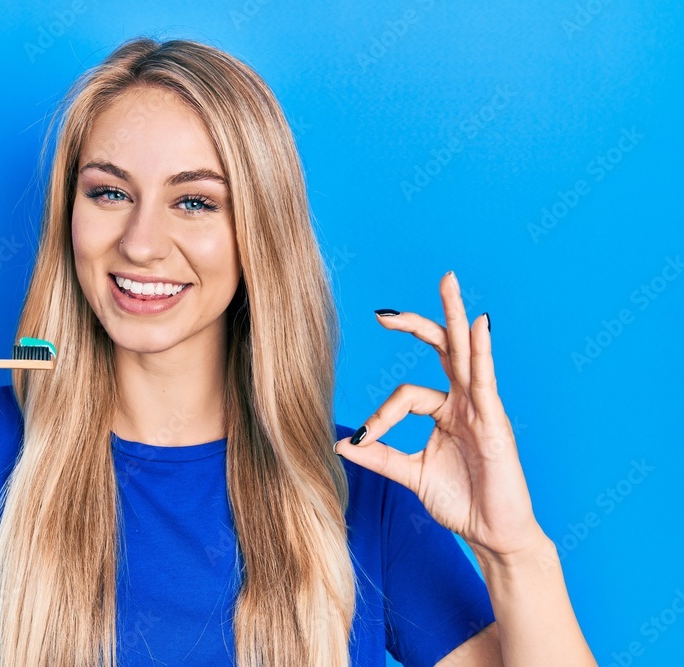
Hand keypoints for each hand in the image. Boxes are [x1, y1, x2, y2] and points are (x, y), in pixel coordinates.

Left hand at [334, 271, 543, 558]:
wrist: (491, 534)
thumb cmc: (460, 502)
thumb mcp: (410, 474)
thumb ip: (379, 456)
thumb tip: (340, 443)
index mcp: (445, 411)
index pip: (404, 395)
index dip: (380, 416)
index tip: (362, 440)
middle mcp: (463, 402)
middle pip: (442, 349)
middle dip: (417, 324)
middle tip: (386, 310)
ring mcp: (481, 408)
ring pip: (465, 353)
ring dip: (454, 316)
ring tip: (447, 282)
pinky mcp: (495, 421)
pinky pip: (486, 380)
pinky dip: (481, 351)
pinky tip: (478, 325)